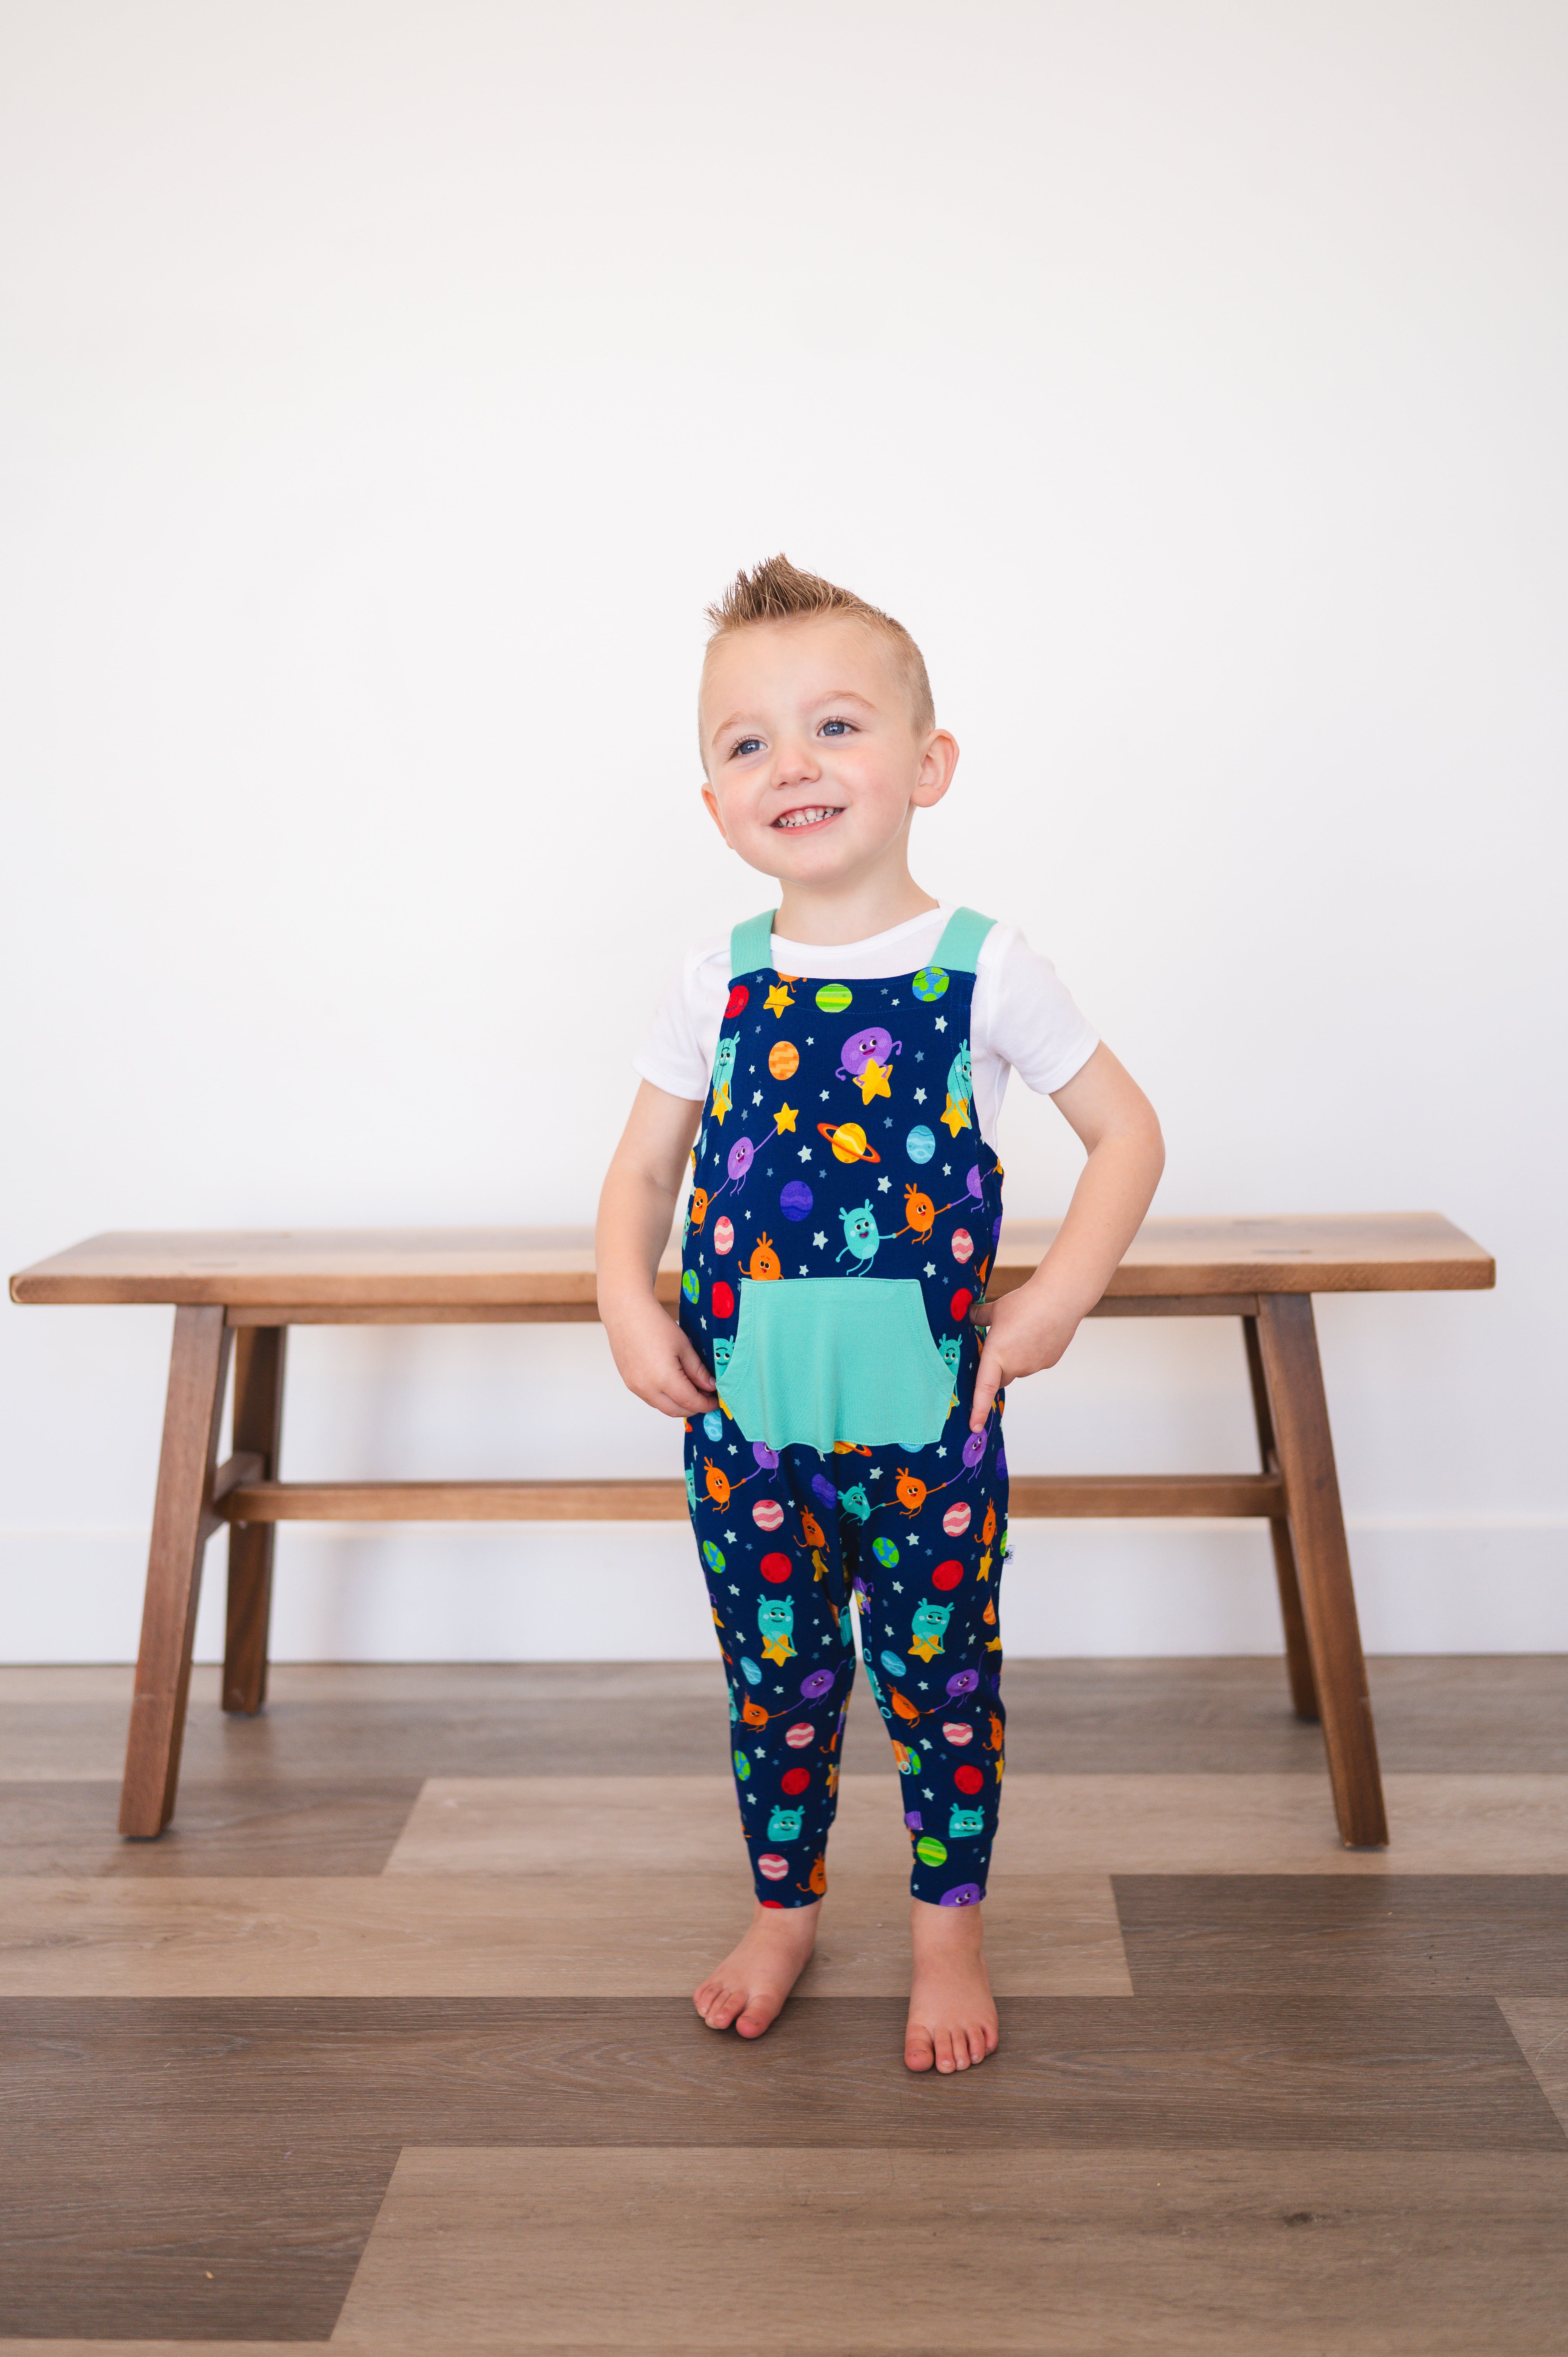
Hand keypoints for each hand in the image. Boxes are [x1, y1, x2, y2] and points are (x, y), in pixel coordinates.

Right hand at [602, 1296, 715, 1417]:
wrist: (626, 1311)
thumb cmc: (655, 1324)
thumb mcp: (684, 1347)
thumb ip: (698, 1371)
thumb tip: (710, 1387)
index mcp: (664, 1379)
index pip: (691, 1402)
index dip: (706, 1404)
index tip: (716, 1401)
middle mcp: (647, 1388)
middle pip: (676, 1411)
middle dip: (694, 1408)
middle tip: (707, 1398)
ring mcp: (635, 1387)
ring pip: (662, 1407)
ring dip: (679, 1404)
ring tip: (692, 1391)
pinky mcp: (629, 1382)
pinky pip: (650, 1398)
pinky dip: (665, 1398)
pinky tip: (674, 1385)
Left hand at [968, 1277, 1084, 1428]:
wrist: (1059, 1299)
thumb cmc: (1024, 1303)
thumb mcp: (995, 1309)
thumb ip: (978, 1317)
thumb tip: (966, 1315)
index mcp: (996, 1355)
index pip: (983, 1388)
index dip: (978, 1409)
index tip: (974, 1426)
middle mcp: (1015, 1366)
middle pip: (999, 1378)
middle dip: (995, 1371)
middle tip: (996, 1349)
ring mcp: (1034, 1366)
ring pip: (1018, 1370)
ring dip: (1015, 1359)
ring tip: (1021, 1332)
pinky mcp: (1049, 1362)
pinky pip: (1034, 1363)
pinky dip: (1031, 1354)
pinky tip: (1036, 1334)